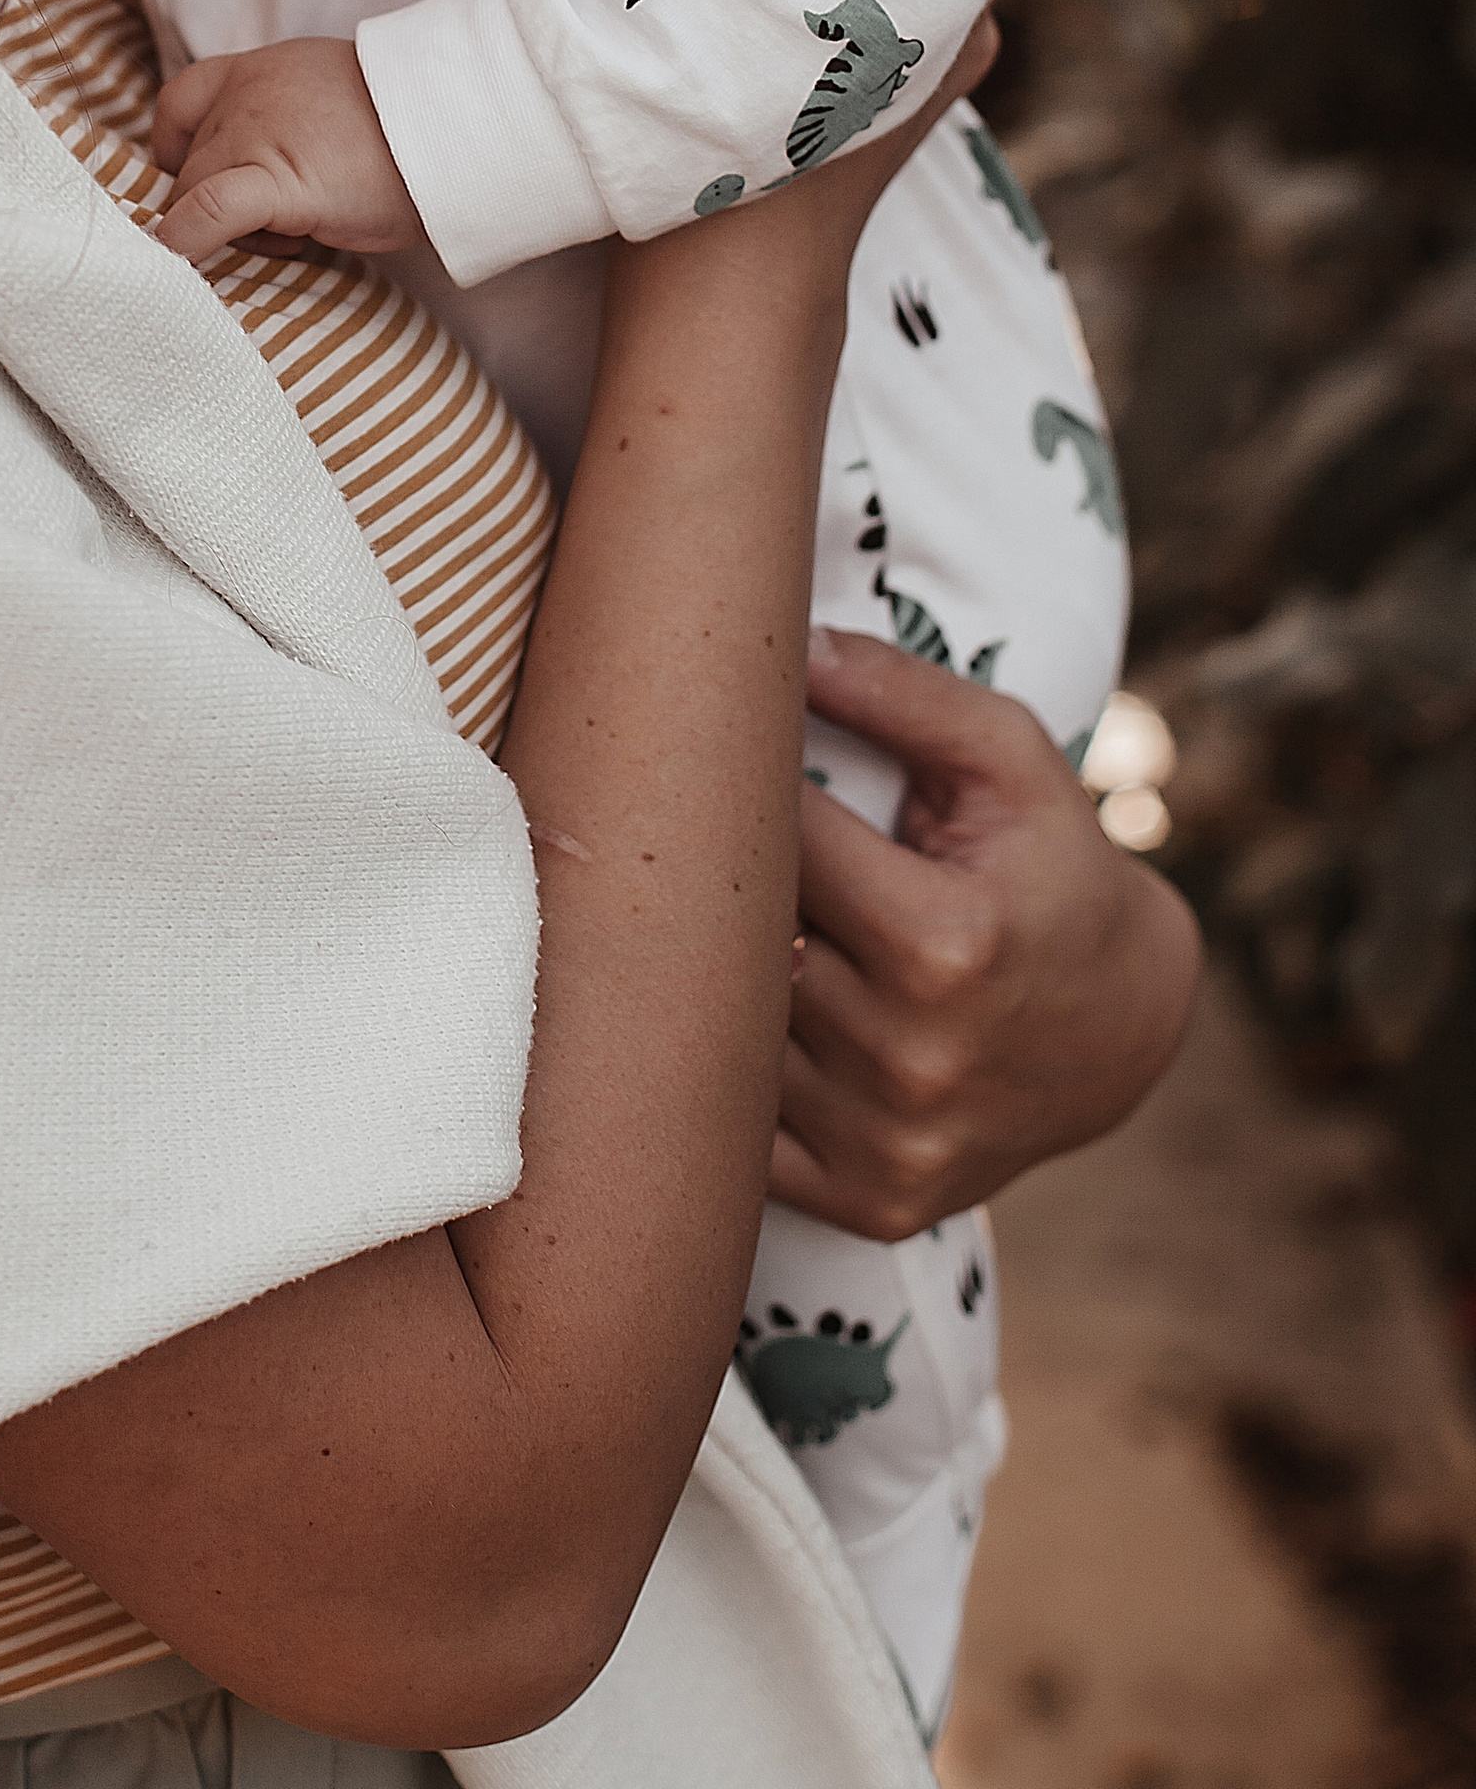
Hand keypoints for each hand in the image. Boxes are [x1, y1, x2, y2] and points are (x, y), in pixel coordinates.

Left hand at [151, 38, 424, 259]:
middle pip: (188, 158)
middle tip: (268, 225)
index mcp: (260, 69)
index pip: (179, 100)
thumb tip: (260, 169)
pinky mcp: (277, 181)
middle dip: (209, 198)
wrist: (455, 124)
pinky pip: (208, 210)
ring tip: (286, 238)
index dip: (176, 149)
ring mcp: (257, 133)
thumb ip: (282, 120)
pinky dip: (185, 238)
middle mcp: (247, 93)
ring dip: (218, 226)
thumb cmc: (404, 126)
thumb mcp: (327, 100)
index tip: (197, 181)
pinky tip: (184, 256)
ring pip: (192, 189)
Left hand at [769, 629, 1200, 1237]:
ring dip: (731, 980)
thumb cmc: (1053, 866)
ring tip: (756, 930)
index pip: (779, 844)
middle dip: (735, 886)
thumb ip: (904, 694)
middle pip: (748, 942)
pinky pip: (749, 1132)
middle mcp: (912, 1057)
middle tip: (722, 846)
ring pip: (736, 1032)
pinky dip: (744, 1075)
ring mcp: (889, 1142)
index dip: (753, 796)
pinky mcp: (870, 1200)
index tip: (743, 769)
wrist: (1126, 1026)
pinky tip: (768, 1022)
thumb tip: (790, 648)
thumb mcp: (1011, 759)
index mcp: (944, 942)